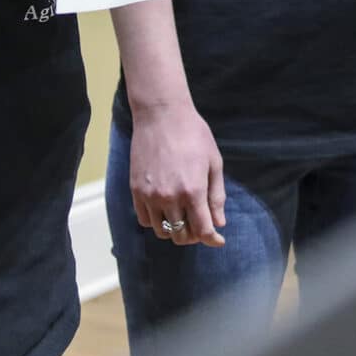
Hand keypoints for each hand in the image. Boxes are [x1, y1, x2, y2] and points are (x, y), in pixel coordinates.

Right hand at [129, 100, 226, 247]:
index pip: (203, 230)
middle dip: (194, 236)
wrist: (161, 115)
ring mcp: (150, 195)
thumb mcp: (214, 162)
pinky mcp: (136, 190)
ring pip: (162, 231)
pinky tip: (165, 209)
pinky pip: (145, 220)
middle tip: (201, 225)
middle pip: (181, 235)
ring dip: (175, 230)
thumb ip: (216, 195)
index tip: (217, 240)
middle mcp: (170, 197)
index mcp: (193, 191)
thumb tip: (219, 223)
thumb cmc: (193, 134)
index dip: (212, 239)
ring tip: (183, 217)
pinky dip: (156, 221)